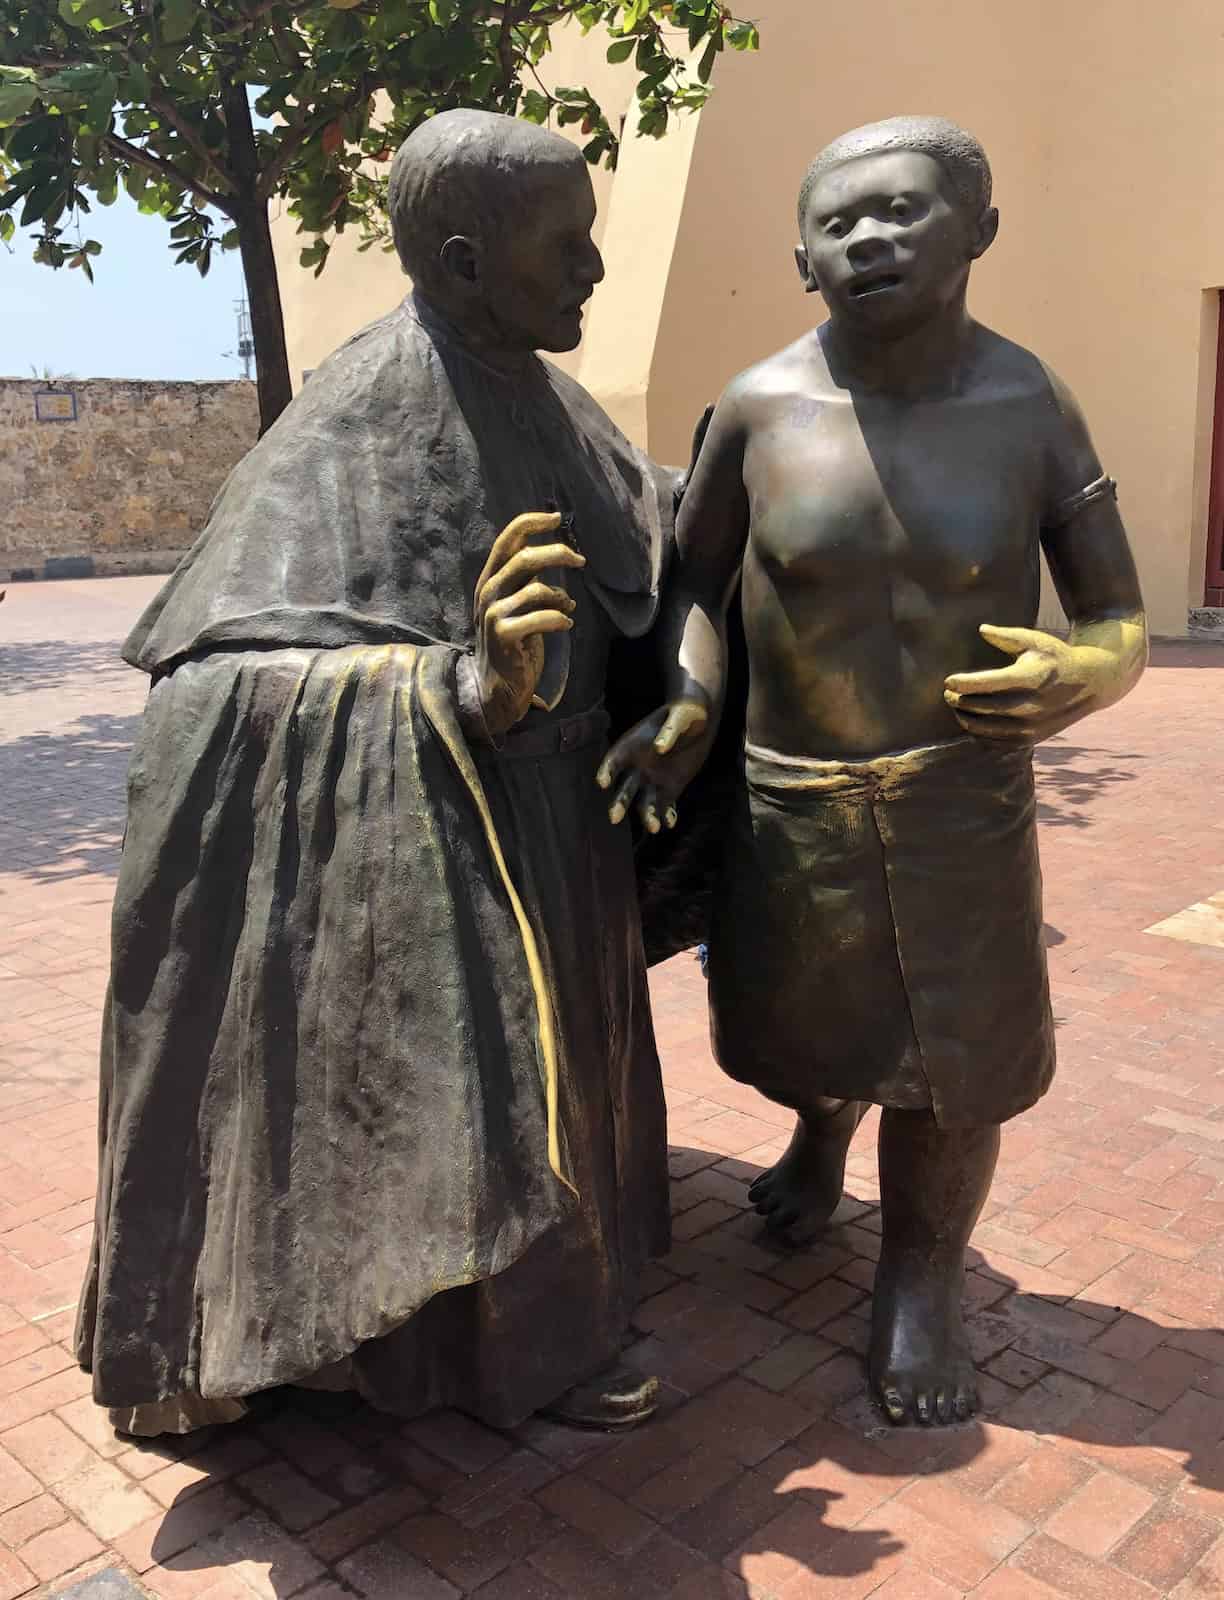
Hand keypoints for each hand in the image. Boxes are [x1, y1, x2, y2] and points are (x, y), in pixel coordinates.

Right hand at [473, 512, 585, 735]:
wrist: (496, 687)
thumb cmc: (513, 643)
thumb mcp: (517, 604)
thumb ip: (528, 580)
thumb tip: (559, 553)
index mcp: (490, 579)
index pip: (507, 540)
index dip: (531, 523)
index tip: (557, 518)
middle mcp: (487, 592)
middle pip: (525, 558)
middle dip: (559, 554)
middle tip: (580, 561)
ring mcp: (493, 614)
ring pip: (537, 589)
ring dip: (562, 596)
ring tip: (569, 607)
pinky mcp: (504, 636)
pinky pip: (542, 617)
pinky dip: (560, 619)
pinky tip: (565, 626)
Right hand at [596, 699, 709, 831]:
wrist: (700, 719)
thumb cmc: (686, 712)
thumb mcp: (681, 716)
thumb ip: (670, 731)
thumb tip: (659, 748)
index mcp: (633, 745)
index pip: (615, 760)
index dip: (607, 771)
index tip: (603, 782)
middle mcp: (638, 766)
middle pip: (626, 788)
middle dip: (620, 803)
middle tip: (614, 818)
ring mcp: (654, 779)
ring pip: (645, 802)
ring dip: (647, 815)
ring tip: (653, 828)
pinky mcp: (671, 788)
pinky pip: (665, 806)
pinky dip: (666, 816)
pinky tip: (669, 824)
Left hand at [944, 622, 1114, 743]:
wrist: (1090, 683)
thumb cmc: (1056, 657)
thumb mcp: (1035, 641)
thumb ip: (1006, 636)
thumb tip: (981, 629)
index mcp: (1029, 678)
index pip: (985, 684)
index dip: (962, 684)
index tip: (948, 680)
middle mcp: (1030, 705)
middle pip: (980, 706)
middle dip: (958, 700)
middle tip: (948, 693)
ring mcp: (1030, 725)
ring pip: (984, 727)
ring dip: (965, 717)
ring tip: (957, 706)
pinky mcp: (1030, 738)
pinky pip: (995, 740)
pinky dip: (979, 732)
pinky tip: (973, 720)